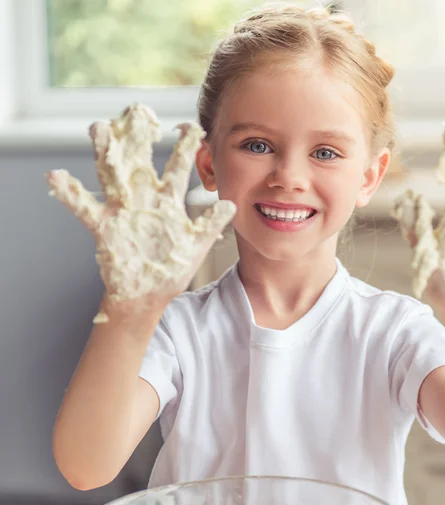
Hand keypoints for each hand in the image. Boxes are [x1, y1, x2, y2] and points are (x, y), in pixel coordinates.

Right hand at [46, 104, 235, 322]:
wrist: (149, 294)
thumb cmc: (172, 268)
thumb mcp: (196, 246)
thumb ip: (210, 224)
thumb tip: (229, 204)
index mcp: (168, 202)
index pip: (178, 166)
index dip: (185, 147)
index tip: (191, 126)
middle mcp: (144, 200)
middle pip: (140, 161)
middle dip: (139, 137)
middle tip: (137, 110)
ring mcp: (122, 211)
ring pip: (112, 175)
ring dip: (105, 154)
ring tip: (99, 128)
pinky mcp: (104, 227)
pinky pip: (84, 208)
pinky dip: (69, 194)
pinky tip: (56, 176)